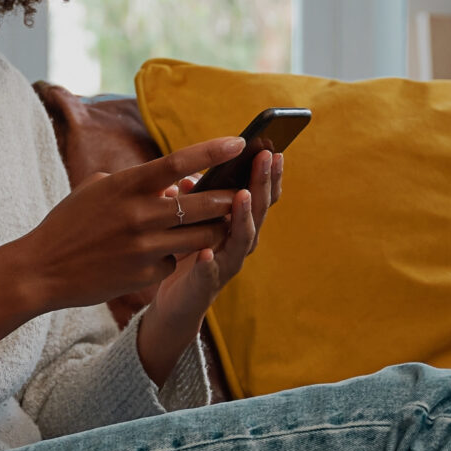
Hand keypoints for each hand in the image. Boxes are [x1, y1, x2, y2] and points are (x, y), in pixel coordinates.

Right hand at [0, 137, 246, 361]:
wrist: (41, 270)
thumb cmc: (69, 224)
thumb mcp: (96, 191)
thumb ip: (135, 184)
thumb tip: (172, 184)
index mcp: (126, 185)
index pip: (178, 162)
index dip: (212, 151)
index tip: (239, 142)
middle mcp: (139, 214)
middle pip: (202, 202)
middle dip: (228, 198)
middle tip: (243, 192)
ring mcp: (144, 247)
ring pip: (201, 236)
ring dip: (215, 229)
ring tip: (221, 223)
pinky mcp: (144, 275)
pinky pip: (175, 261)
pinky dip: (174, 257)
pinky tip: (162, 256)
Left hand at [138, 147, 283, 384]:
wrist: (177, 302)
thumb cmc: (188, 253)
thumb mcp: (192, 220)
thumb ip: (196, 201)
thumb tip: (189, 178)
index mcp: (239, 224)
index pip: (261, 196)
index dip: (268, 174)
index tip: (273, 148)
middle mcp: (240, 243)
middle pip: (258, 211)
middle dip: (263, 183)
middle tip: (267, 157)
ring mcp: (226, 265)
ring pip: (242, 240)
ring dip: (244, 216)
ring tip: (243, 196)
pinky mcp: (206, 286)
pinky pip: (208, 274)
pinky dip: (208, 264)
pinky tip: (204, 252)